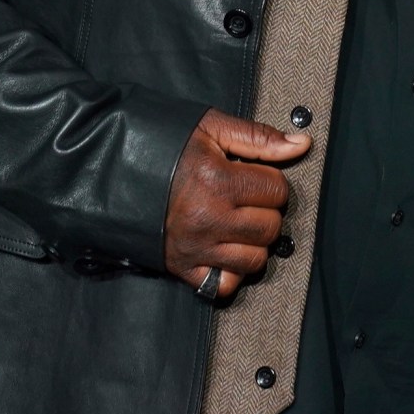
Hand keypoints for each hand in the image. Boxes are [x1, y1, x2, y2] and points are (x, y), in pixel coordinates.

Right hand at [163, 109, 309, 301]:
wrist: (111, 170)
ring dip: (253, 242)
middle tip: (245, 199)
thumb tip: (302, 145)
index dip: (270, 180)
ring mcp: (195, 247)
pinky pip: (225, 284)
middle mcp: (208, 219)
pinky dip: (231, 271)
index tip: (252, 175)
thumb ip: (258, 138)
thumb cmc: (163, 145)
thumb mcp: (210, 128)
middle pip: (270, 227)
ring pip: (255, 259)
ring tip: (236, 223)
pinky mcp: (182, 268)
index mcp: (217, 180)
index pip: (277, 190)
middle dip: (265, 211)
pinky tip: (224, 249)